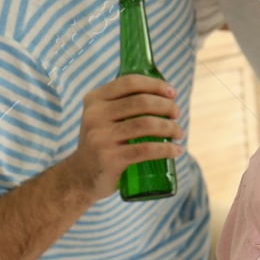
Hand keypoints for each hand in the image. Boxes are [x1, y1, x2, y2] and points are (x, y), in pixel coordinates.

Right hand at [62, 74, 183, 200]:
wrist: (81, 176)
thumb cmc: (102, 141)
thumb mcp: (103, 117)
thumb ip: (124, 103)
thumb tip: (166, 94)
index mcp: (95, 99)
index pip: (130, 82)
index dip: (156, 85)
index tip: (173, 93)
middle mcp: (94, 115)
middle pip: (142, 102)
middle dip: (167, 106)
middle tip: (177, 114)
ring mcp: (101, 137)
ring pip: (146, 125)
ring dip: (170, 127)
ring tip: (179, 133)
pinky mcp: (110, 158)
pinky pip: (146, 149)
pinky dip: (166, 149)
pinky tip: (176, 150)